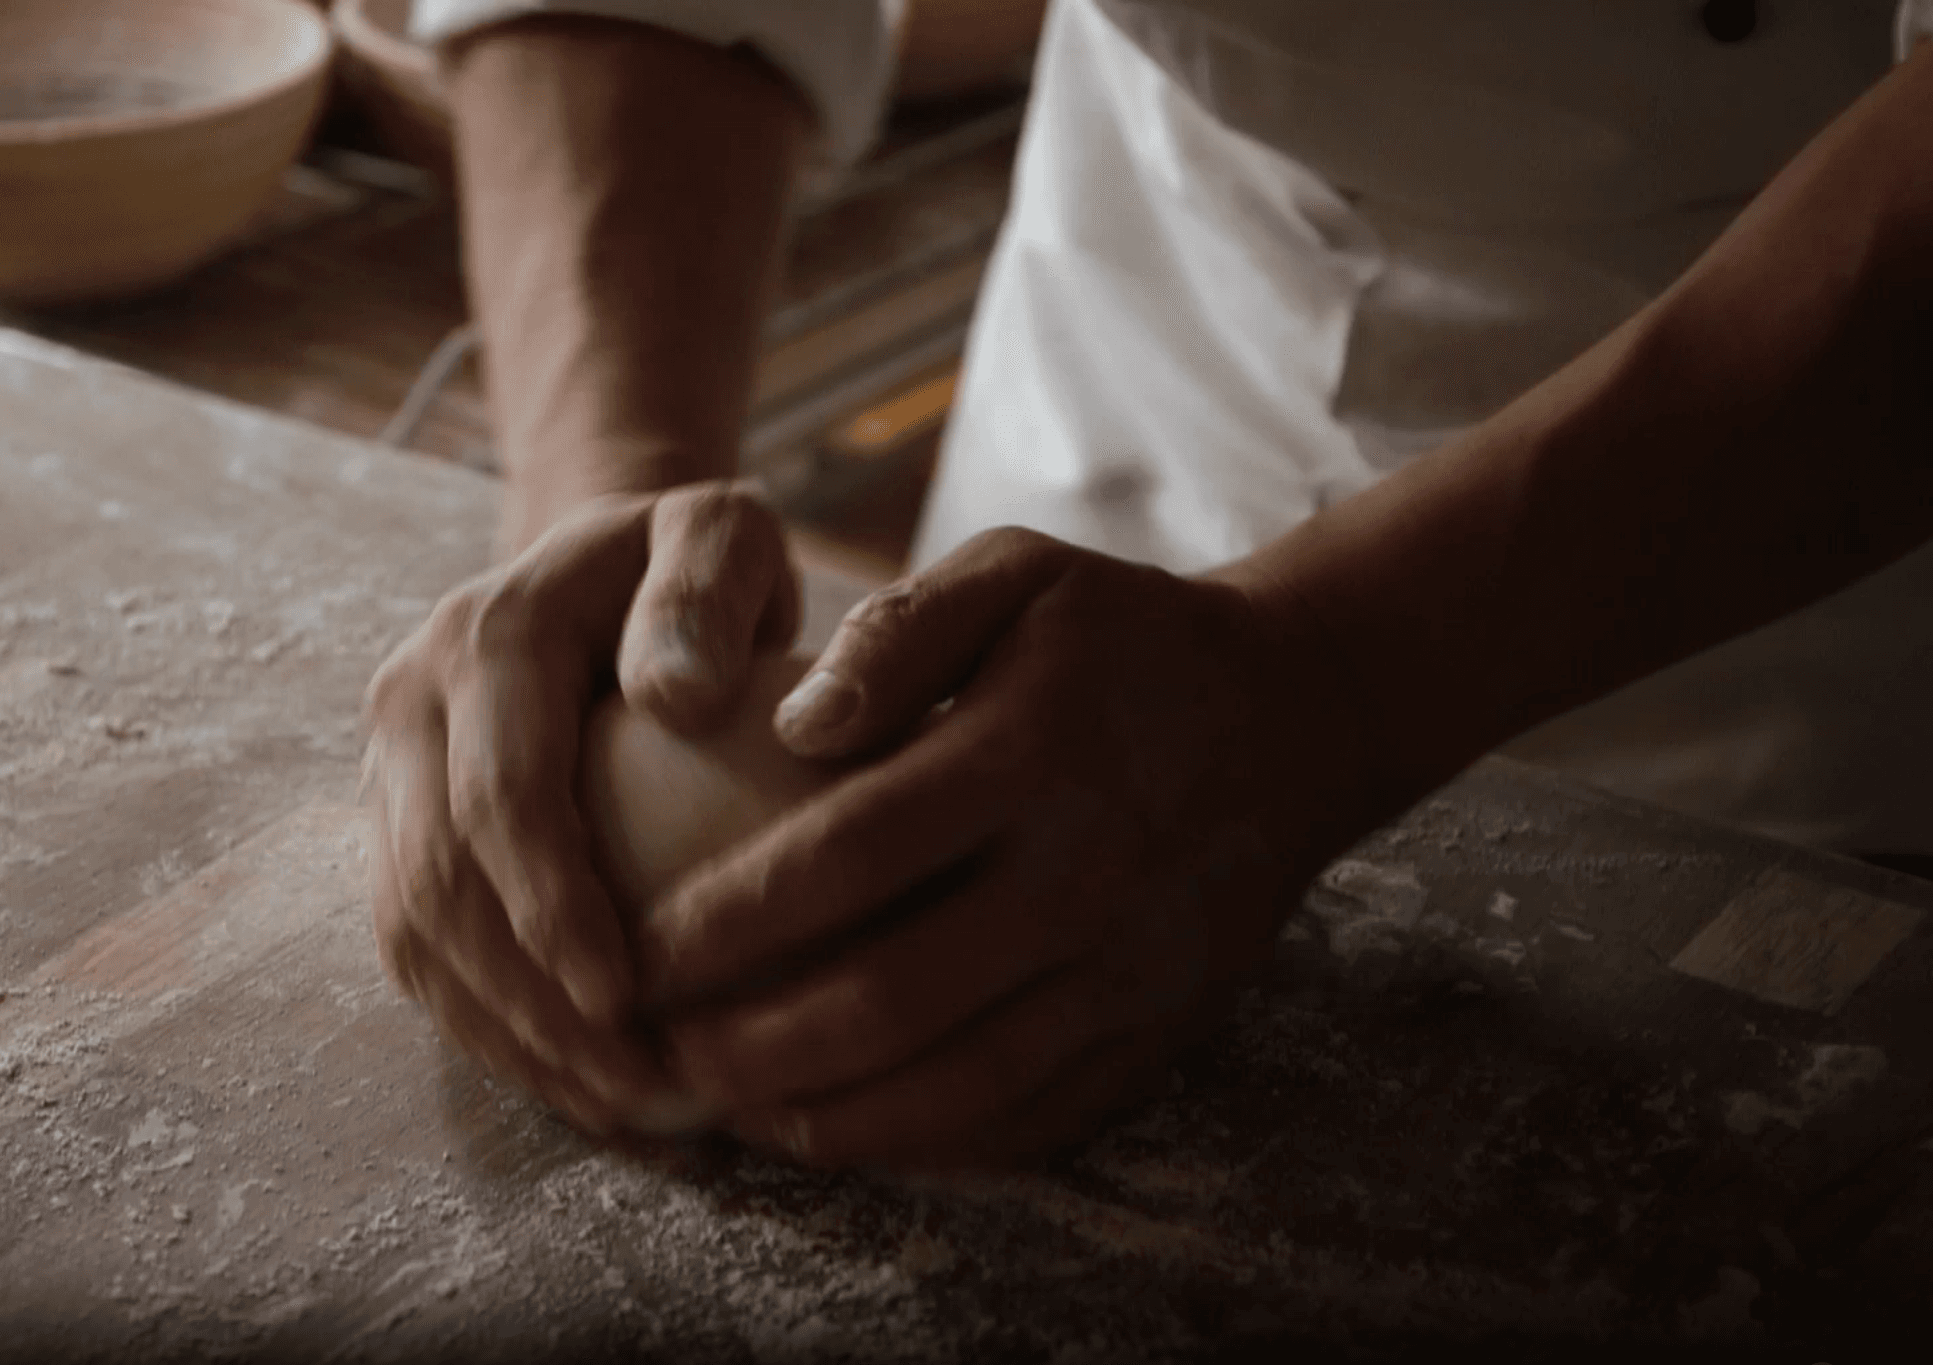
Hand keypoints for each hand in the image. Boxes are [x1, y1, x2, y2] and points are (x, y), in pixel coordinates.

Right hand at [362, 482, 800, 1129]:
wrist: (594, 556)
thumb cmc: (688, 559)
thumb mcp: (720, 531)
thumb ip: (706, 587)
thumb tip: (677, 697)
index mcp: (484, 636)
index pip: (500, 796)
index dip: (552, 910)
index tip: (628, 1002)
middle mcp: (409, 700)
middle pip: (439, 885)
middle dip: (528, 1005)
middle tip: (633, 1088)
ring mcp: (387, 767)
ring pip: (412, 933)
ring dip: (505, 1036)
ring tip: (614, 1106)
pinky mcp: (389, 824)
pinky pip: (416, 948)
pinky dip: (489, 1028)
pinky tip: (579, 1084)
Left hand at [636, 528, 1382, 1165]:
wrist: (1298, 716)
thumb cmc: (1119, 639)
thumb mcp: (1014, 576)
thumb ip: (896, 633)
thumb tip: (788, 728)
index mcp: (1030, 754)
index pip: (848, 858)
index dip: (728, 919)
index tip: (638, 951)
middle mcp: (1084, 875)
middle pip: (889, 997)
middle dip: (750, 1044)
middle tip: (655, 1053)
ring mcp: (1129, 969)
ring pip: (956, 1084)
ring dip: (825, 1114)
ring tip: (725, 1109)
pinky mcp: (1158, 1030)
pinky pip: (1029, 1119)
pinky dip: (923, 1141)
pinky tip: (837, 1128)